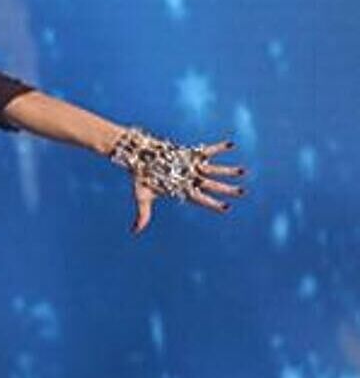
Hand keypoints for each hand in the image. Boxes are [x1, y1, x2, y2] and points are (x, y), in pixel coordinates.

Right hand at [130, 138, 247, 235]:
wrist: (140, 157)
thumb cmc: (141, 177)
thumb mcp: (142, 195)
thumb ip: (143, 213)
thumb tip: (134, 232)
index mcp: (181, 189)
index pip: (200, 198)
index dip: (212, 203)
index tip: (226, 208)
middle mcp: (190, 179)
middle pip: (212, 185)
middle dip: (227, 189)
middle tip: (242, 192)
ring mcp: (192, 166)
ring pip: (214, 170)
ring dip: (228, 171)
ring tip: (243, 172)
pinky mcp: (190, 154)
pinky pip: (208, 150)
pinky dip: (218, 148)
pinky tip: (231, 145)